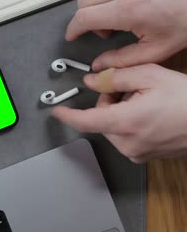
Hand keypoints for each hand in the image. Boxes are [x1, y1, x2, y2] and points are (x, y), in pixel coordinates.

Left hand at [52, 64, 186, 162]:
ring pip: (111, 127)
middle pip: (100, 119)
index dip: (67, 115)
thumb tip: (91, 81)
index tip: (57, 111)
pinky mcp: (143, 156)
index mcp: (124, 122)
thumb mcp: (149, 76)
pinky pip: (124, 136)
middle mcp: (126, 142)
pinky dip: (127, 123)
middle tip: (127, 88)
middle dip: (107, 101)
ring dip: (118, 111)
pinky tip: (147, 113)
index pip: (84, 121)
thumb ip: (114, 77)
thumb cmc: (186, 99)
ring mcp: (135, 152)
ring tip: (144, 100)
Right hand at [66, 0, 186, 71]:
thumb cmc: (186, 18)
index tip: (72, 36)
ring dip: (96, 8)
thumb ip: (122, 61)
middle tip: (102, 31)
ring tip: (117, 20)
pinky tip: (125, 8)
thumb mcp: (155, 49)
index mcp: (127, 10)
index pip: (83, 17)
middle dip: (84, 19)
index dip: (73, 30)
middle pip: (83, 2)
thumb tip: (100, 65)